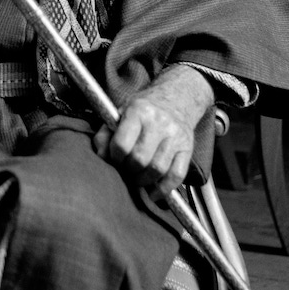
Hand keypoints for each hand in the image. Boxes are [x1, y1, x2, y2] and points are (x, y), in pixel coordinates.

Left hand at [93, 66, 213, 199]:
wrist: (177, 98)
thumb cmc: (144, 109)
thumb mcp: (120, 112)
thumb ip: (106, 134)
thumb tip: (101, 157)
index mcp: (138, 110)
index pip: (122, 144)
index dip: (115, 158)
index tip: (115, 160)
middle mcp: (159, 122)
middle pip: (140, 159)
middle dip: (129, 171)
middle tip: (126, 171)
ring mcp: (175, 136)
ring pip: (157, 169)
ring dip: (144, 181)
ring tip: (137, 179)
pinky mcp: (187, 148)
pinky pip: (176, 176)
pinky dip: (164, 189)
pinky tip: (153, 191)